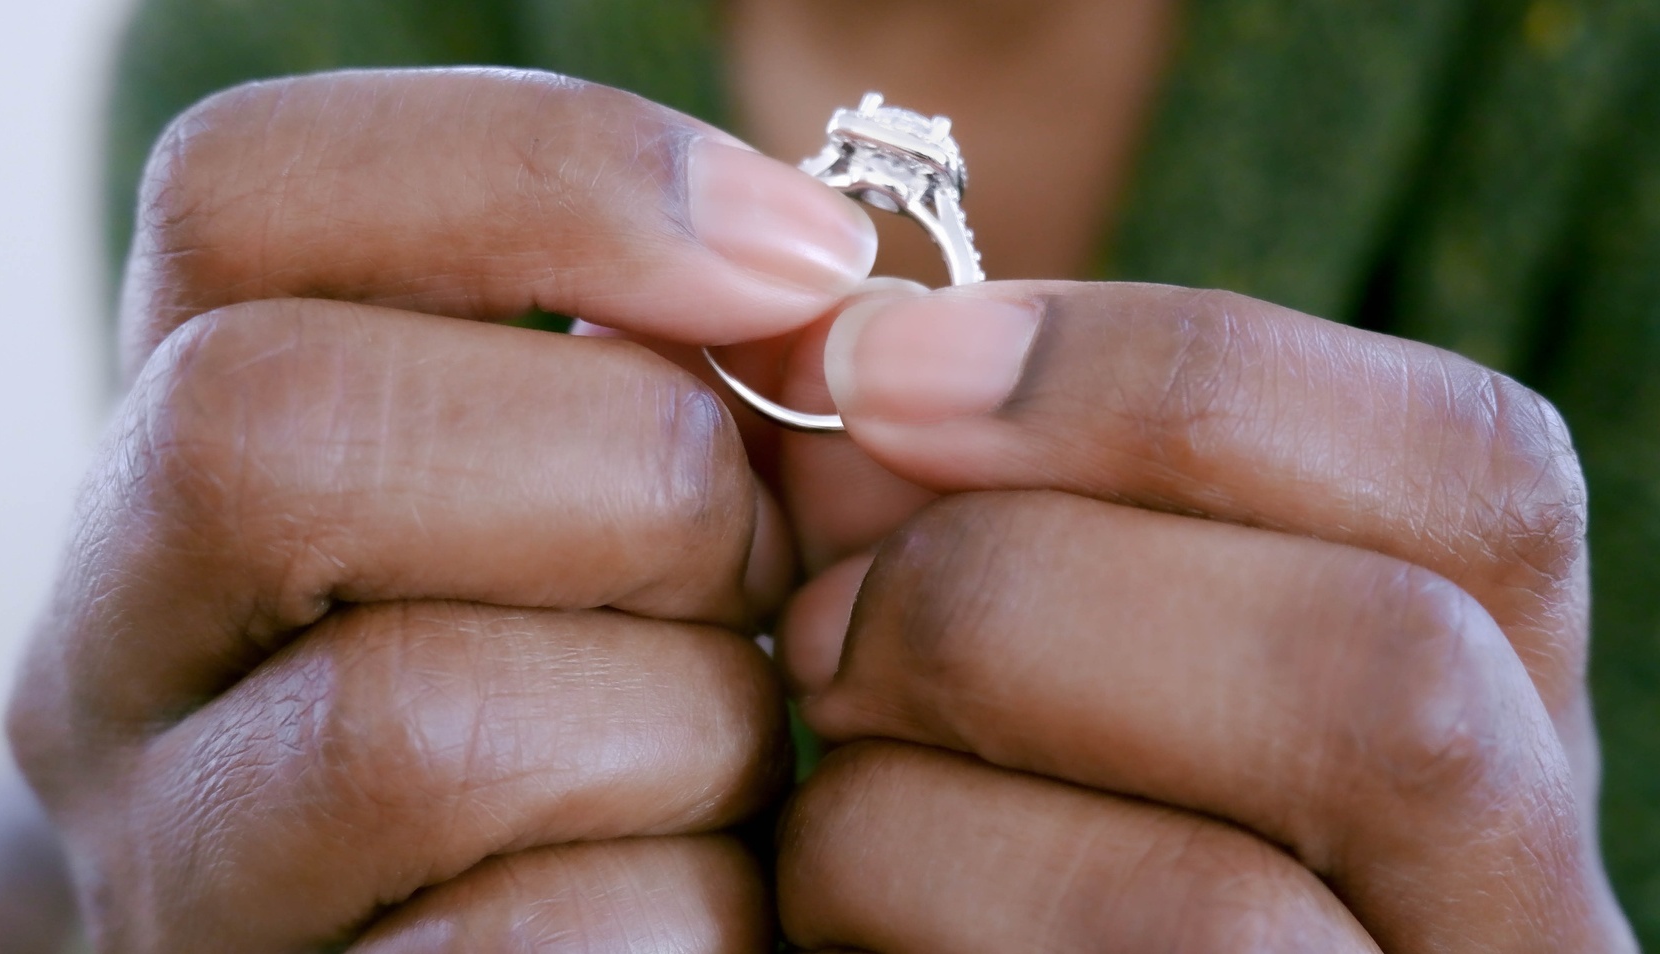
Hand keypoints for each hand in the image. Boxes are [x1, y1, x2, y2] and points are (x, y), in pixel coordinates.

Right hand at [7, 68, 880, 951]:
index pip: (241, 191)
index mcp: (188, 447)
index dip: (549, 175)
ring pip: (419, 718)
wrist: (504, 947)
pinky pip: (534, 941)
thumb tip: (824, 302)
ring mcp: (178, 857)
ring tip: (738, 741)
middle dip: (632, 470)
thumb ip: (698, 375)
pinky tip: (706, 886)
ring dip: (689, 718)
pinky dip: (690, 907)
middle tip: (756, 559)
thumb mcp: (622, 492)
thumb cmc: (598, 680)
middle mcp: (116, 645)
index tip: (806, 255)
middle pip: (272, 426)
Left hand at [769, 282, 1637, 951]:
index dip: (1162, 375)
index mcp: (1503, 713)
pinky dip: (878, 906)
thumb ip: (984, 491)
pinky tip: (821, 884)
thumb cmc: (1012, 808)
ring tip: (812, 746)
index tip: (883, 357)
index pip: (1476, 473)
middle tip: (817, 605)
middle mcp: (1516, 900)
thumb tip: (864, 351)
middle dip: (1016, 588)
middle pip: (1380, 667)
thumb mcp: (1042, 626)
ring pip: (1211, 902)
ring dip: (916, 788)